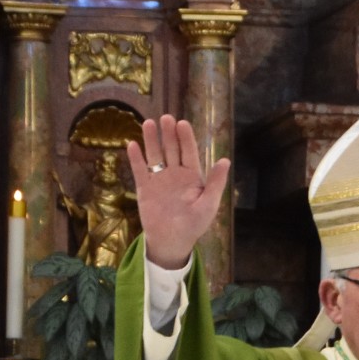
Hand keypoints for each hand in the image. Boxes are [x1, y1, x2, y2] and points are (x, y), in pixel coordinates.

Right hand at [126, 115, 230, 269]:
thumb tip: (225, 160)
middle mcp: (175, 173)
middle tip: (165, 118)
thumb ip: (215, 183)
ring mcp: (159, 179)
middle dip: (169, 134)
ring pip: (155, 155)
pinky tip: (132, 144)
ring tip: (149, 123)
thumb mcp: (209, 204)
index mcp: (192, 176)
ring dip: (152, 140)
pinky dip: (136, 158)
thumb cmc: (194, 224)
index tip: (182, 123)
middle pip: (171, 149)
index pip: (189, 152)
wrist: (172, 241)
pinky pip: (140, 170)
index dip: (186, 138)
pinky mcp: (144, 188)